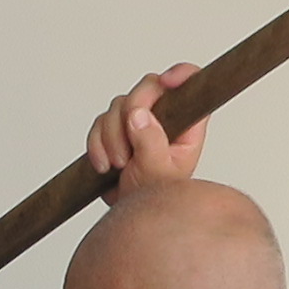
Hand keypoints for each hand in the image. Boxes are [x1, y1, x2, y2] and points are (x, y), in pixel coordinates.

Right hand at [89, 68, 210, 188]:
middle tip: (129, 148)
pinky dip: (97, 142)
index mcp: (186, 124)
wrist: (132, 214)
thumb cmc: (156, 197)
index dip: (182, 74)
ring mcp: (140, 121)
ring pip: (118, 105)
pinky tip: (105, 164)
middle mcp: (164, 117)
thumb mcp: (157, 172)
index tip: (166, 81)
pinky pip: (100, 121)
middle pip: (147, 88)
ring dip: (112, 136)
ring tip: (119, 165)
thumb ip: (150, 142)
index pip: (191, 85)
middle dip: (131, 115)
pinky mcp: (117, 129)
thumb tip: (138, 114)